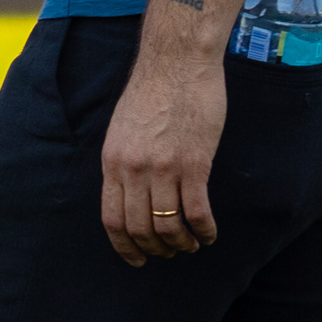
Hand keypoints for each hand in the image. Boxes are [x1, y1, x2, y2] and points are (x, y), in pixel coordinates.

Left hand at [98, 28, 224, 263]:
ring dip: (181, 243)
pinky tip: (210, 234)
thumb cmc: (152, 92)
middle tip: (170, 252)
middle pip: (140, 228)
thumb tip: (129, 194)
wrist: (177, 62)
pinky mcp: (194, 163)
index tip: (137, 259)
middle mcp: (134, 169)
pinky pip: (197, 212)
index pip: (112, 219)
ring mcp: (164, 168)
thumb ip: (123, 162)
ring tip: (192, 244)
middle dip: (156, 249)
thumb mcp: (122, 129)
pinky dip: (204, 230)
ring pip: (168, 225)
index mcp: (112, 161)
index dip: (124, 246)